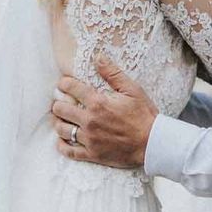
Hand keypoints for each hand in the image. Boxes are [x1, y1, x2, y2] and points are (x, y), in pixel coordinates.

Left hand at [52, 55, 157, 169]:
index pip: (71, 89)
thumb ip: (113, 74)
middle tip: (62, 101)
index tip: (64, 84)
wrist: (152, 143)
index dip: (65, 84)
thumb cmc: (144, 116)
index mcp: (98, 103)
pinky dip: (63, 145)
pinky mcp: (92, 154)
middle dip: (59, 103)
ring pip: (62, 130)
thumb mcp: (133, 90)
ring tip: (62, 119)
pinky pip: (69, 151)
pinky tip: (63, 140)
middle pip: (60, 109)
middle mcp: (89, 121)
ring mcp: (89, 139)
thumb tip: (98, 57)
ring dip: (59, 122)